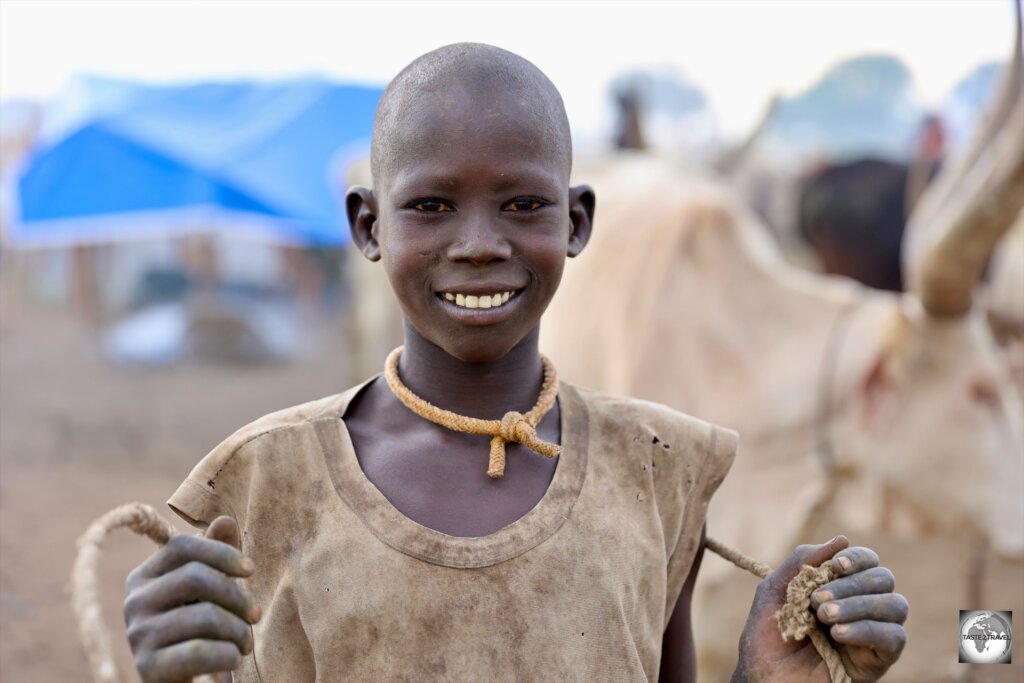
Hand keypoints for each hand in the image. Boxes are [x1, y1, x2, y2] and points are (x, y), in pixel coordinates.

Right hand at [123, 516, 259, 682]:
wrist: (184, 681)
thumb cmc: (200, 630)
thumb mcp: (209, 591)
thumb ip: (215, 556)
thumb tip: (225, 521)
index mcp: (145, 576)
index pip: (182, 546)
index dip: (222, 553)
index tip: (250, 569)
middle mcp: (134, 602)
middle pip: (196, 577)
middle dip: (237, 596)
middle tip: (255, 615)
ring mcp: (138, 635)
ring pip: (204, 616)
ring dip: (238, 630)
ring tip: (246, 642)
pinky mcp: (147, 668)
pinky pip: (199, 651)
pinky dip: (228, 654)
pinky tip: (233, 657)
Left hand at [733, 536, 907, 682]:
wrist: (764, 676)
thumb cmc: (768, 635)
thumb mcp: (776, 589)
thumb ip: (803, 561)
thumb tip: (842, 539)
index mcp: (841, 586)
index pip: (868, 561)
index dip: (856, 558)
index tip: (834, 566)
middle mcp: (862, 606)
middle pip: (883, 578)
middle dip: (851, 584)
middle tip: (818, 600)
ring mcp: (873, 633)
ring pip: (895, 605)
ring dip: (859, 605)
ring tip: (825, 617)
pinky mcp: (878, 660)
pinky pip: (894, 637)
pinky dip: (867, 630)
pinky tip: (839, 634)